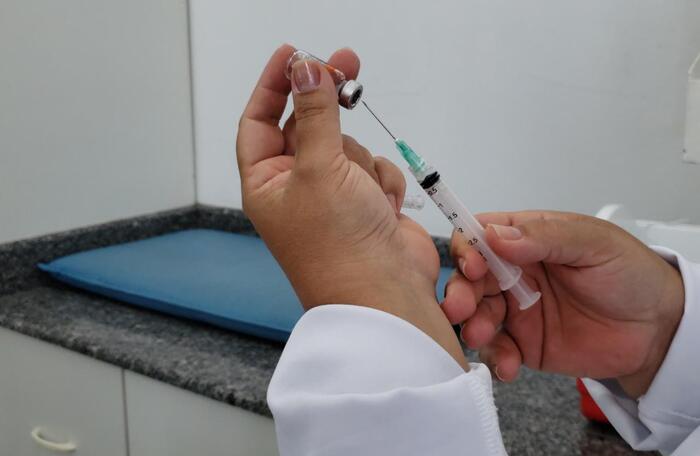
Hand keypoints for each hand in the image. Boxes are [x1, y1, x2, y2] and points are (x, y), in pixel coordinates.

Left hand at [236, 45, 465, 367]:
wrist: (385, 294)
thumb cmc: (338, 248)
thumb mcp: (319, 168)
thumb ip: (314, 113)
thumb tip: (306, 68)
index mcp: (267, 183)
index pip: (260, 120)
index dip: (273, 84)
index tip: (293, 52)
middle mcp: (297, 188)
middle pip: (307, 125)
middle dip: (327, 105)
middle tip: (348, 64)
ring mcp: (334, 196)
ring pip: (348, 145)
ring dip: (361, 161)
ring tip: (363, 194)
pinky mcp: (367, 203)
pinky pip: (375, 168)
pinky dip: (382, 182)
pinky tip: (381, 207)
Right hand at [442, 211, 683, 395]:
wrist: (659, 330)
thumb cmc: (631, 274)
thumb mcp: (594, 243)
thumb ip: (544, 237)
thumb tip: (495, 235)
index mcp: (526, 240)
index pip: (479, 235)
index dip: (468, 249)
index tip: (474, 266)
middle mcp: (514, 273)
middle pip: (469, 278)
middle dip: (459, 291)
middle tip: (460, 308)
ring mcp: (516, 310)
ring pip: (476, 314)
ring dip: (472, 325)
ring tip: (483, 336)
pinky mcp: (524, 345)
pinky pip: (497, 351)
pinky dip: (495, 359)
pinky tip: (509, 365)